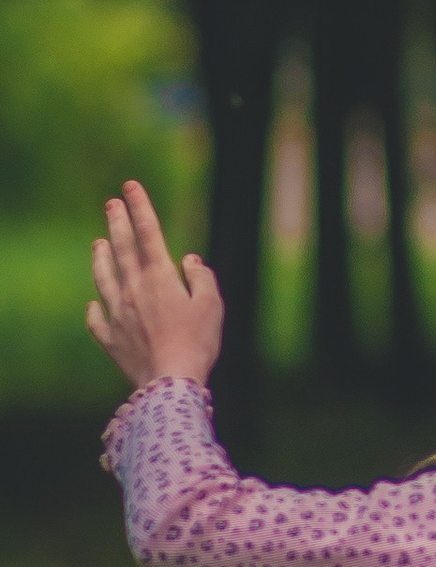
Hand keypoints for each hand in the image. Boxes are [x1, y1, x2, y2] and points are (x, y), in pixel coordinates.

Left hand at [87, 182, 223, 389]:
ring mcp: (117, 313)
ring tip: (98, 242)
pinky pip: (97, 319)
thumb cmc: (197, 341)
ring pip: (103, 278)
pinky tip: (93, 304)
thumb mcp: (212, 304)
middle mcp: (133, 289)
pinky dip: (95, 309)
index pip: (147, 232)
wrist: (170, 380)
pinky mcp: (110, 338)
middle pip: (121, 248)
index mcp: (159, 277)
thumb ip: (201, 277)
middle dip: (116, 222)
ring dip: (100, 258)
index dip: (139, 206)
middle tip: (111, 204)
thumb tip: (190, 260)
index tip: (130, 186)